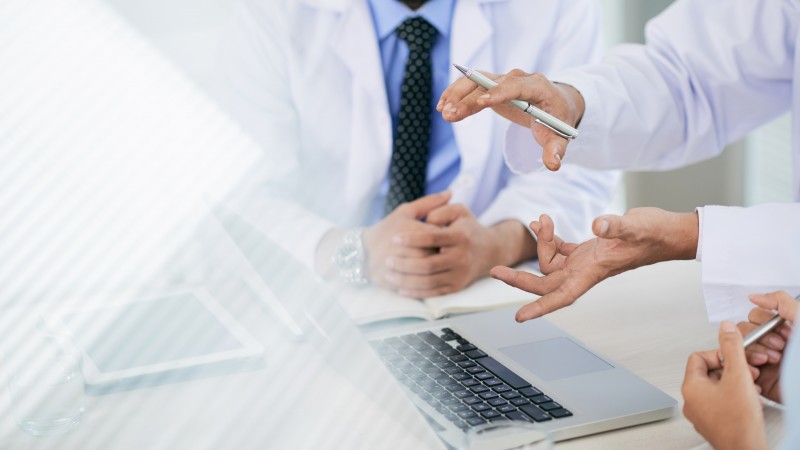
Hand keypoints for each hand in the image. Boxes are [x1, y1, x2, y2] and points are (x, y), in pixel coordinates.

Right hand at [362, 192, 451, 289]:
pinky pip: (416, 285)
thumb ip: (429, 203)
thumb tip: (450, 192)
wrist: (362, 252)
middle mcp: (403, 248)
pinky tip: (429, 277)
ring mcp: (397, 266)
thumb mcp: (406, 212)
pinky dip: (425, 283)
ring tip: (437, 263)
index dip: (445, 236)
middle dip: (441, 253)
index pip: (437, 234)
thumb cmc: (388, 229)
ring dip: (435, 268)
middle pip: (434, 253)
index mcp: (408, 229)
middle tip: (446, 252)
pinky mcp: (393, 282)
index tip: (446, 237)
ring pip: (427, 271)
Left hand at [389, 204, 535, 297]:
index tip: (395, 238)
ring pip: (429, 281)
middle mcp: (461, 258)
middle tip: (388, 260)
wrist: (489, 251)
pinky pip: (434, 292)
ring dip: (406, 280)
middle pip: (428, 264)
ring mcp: (459, 274)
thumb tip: (427, 218)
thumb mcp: (460, 211)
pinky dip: (416, 292)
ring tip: (390, 274)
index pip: (432, 238)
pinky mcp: (457, 286)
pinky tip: (401, 288)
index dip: (412, 239)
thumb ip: (442, 209)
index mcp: (460, 237)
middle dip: (405, 264)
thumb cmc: (467, 228)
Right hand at [437, 69, 584, 170]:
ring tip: (443, 112)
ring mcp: (503, 80)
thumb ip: (555, 150)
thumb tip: (552, 165)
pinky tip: (442, 105)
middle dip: (469, 98)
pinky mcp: (492, 84)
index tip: (482, 102)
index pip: (517, 85)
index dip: (500, 92)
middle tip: (451, 114)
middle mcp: (518, 78)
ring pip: (477, 80)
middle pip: (490, 82)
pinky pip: (472, 84)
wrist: (555, 103)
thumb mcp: (559, 136)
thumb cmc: (557, 119)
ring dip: (458, 94)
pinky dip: (456, 92)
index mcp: (537, 87)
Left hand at [491, 208, 697, 321]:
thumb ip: (615, 225)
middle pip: (545, 282)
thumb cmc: (656, 234)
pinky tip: (543, 222)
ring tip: (542, 220)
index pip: (561, 297)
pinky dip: (549, 238)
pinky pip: (560, 250)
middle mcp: (585, 271)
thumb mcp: (636, 226)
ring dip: (540, 244)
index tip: (520, 318)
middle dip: (519, 278)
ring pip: (550, 263)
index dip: (540, 308)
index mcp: (593, 272)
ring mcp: (586, 262)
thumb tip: (597, 223)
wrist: (670, 232)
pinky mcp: (588, 250)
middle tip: (494, 270)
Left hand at [681, 321, 766, 449]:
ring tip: (749, 387)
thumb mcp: (738, 376)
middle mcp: (692, 400)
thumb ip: (732, 348)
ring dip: (735, 383)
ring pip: (716, 387)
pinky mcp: (712, 423)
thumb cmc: (739, 422)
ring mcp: (701, 413)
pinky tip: (748, 400)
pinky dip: (734, 397)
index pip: (698, 357)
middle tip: (746, 373)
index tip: (733, 359)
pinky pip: (720, 402)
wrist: (746, 449)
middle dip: (730, 369)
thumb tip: (725, 328)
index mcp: (691, 387)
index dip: (719, 355)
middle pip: (708, 372)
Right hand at [738, 291, 797, 402]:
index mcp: (782, 330)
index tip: (783, 332)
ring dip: (753, 353)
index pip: (755, 316)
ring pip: (738, 348)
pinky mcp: (758, 379)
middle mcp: (771, 344)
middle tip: (778, 348)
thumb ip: (781, 303)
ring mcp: (763, 361)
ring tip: (771, 361)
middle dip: (759, 339)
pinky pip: (737, 369)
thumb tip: (756, 297)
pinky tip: (760, 371)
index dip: (764, 322)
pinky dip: (745, 368)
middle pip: (744, 331)